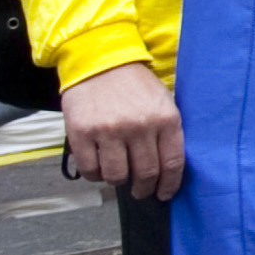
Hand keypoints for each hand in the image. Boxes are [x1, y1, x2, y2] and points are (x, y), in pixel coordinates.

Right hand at [64, 61, 183, 198]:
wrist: (100, 61)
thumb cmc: (134, 85)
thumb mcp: (163, 102)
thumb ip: (167, 132)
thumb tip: (169, 169)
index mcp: (165, 119)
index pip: (172, 163)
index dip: (169, 185)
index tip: (164, 194)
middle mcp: (139, 126)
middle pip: (146, 173)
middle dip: (144, 188)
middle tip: (140, 191)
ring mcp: (109, 130)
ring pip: (116, 176)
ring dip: (118, 181)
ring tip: (118, 175)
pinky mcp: (82, 133)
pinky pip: (90, 169)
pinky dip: (95, 175)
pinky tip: (98, 168)